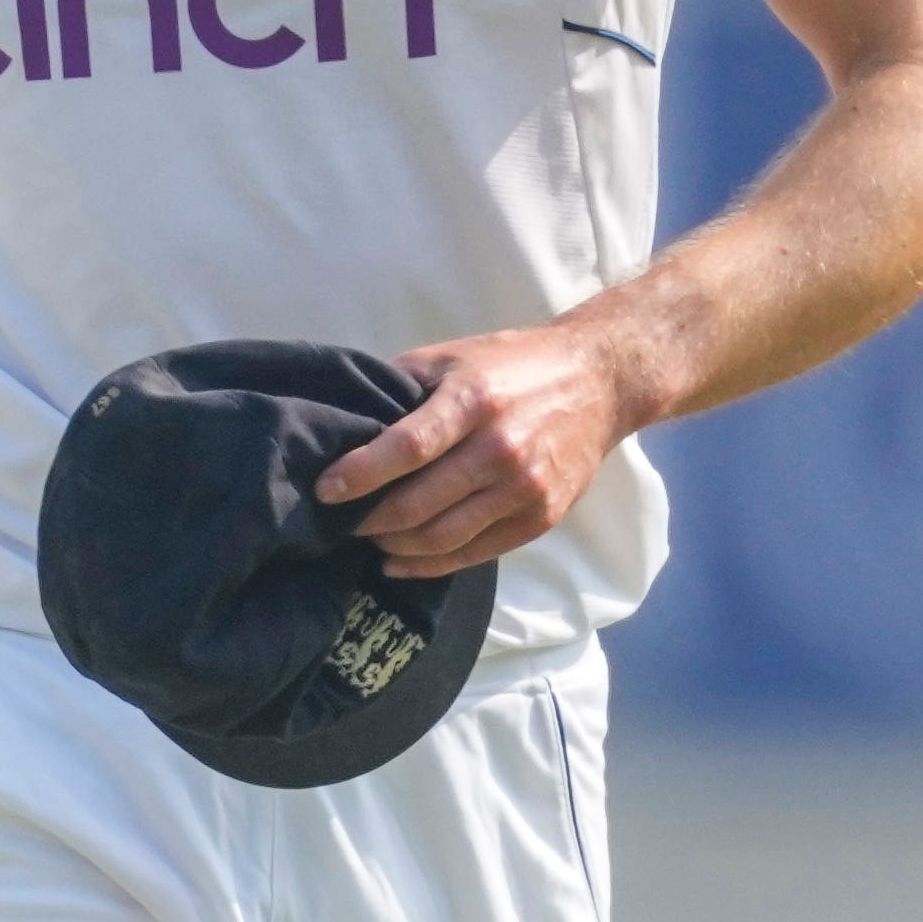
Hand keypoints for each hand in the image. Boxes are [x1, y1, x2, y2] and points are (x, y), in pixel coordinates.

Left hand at [316, 320, 652, 579]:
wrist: (598, 382)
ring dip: (396, 546)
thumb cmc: (510, 364)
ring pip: (446, 537)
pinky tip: (401, 561)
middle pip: (422, 503)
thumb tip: (345, 421)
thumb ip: (400, 387)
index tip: (324, 490)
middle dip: (370, 519)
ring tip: (367, 539)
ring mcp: (526, 488)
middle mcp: (501, 449)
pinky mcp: (542, 517)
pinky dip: (433, 564)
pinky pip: (478, 552)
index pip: (407, 448)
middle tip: (337, 522)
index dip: (360, 474)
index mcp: (472, 401)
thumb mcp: (450, 357)